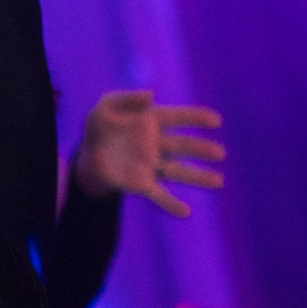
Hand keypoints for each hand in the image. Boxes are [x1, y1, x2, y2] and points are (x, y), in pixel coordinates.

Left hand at [73, 91, 224, 218]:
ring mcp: (151, 164)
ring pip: (178, 171)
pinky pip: (159, 195)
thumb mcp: (105, 107)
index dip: (196, 118)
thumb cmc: (98, 129)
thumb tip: (151, 95)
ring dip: (198, 177)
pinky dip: (171, 204)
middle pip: (182, 146)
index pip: (177, 118)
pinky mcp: (141, 184)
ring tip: (219, 182)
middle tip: (220, 153)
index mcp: (150, 121)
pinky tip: (186, 213)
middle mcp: (156, 143)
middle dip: (201, 150)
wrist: (86, 158)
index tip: (216, 121)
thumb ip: (127, 98)